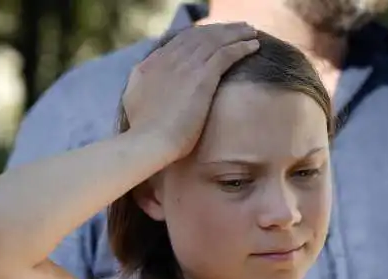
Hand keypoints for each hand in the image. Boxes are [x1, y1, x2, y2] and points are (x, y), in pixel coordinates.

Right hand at [122, 23, 258, 160]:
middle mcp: (168, 59)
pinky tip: (254, 45)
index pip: (179, 41)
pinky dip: (241, 47)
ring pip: (215, 40)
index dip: (199, 36)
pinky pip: (226, 54)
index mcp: (151, 65)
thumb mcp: (133, 101)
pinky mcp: (202, 76)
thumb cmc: (143, 133)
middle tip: (238, 28)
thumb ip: (140, 85)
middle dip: (220, 29)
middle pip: (199, 36)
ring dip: (235, 34)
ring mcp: (185, 66)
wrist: (149, 142)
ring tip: (250, 32)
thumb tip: (142, 78)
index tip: (214, 36)